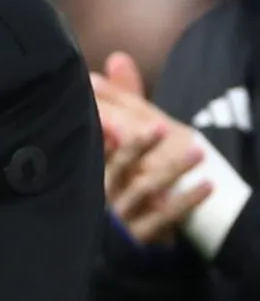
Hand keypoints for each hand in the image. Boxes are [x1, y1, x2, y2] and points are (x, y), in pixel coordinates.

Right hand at [92, 52, 209, 244]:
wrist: (116, 242)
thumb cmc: (118, 181)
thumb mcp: (121, 140)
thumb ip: (121, 100)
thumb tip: (117, 58)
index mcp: (94, 163)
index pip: (96, 141)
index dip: (105, 127)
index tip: (123, 113)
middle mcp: (103, 188)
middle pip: (118, 166)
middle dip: (139, 146)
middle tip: (162, 129)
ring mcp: (119, 214)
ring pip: (143, 190)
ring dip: (171, 170)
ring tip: (199, 153)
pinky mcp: (137, 236)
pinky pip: (163, 217)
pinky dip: (186, 201)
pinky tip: (206, 186)